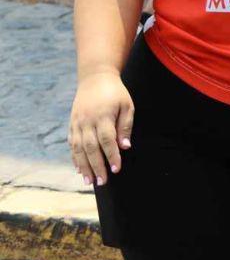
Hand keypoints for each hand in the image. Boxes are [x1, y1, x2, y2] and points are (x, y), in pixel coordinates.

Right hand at [69, 70, 133, 185]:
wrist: (95, 77)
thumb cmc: (115, 93)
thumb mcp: (127, 105)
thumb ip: (125, 126)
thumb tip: (125, 147)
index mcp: (103, 116)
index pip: (107, 140)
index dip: (112, 156)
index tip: (117, 169)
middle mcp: (87, 121)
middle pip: (91, 148)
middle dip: (96, 166)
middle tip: (103, 182)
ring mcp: (77, 123)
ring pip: (78, 149)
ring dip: (84, 166)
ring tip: (89, 181)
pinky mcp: (72, 124)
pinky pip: (72, 144)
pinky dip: (75, 158)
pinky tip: (79, 169)